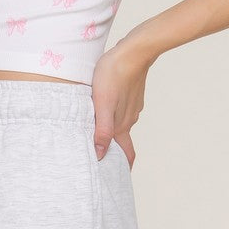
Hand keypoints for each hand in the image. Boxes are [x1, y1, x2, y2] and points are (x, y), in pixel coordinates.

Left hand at [91, 31, 158, 169]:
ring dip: (111, 127)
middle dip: (113, 148)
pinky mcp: (131, 92)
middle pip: (122, 139)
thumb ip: (102, 129)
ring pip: (121, 121)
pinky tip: (103, 103)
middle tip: (100, 153)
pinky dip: (113, 111)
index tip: (116, 177)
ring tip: (95, 126)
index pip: (127, 154)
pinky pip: (122, 107)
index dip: (122, 167)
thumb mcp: (102, 103)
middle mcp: (130, 117)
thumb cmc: (114, 74)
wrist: (134, 51)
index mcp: (122, 124)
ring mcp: (132, 104)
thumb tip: (100, 155)